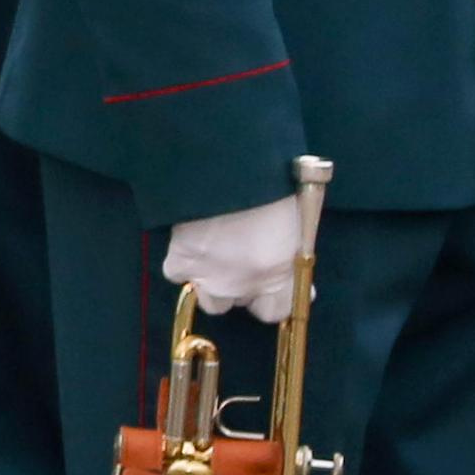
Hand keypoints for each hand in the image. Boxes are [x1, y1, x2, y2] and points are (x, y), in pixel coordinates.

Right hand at [165, 196, 300, 326]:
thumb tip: (288, 265)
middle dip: (241, 286)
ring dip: (212, 282)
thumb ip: (291, 251)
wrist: (228, 163)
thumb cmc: (273, 184)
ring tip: (216, 253)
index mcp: (277, 274)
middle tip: (241, 257)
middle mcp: (242, 284)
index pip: (276, 311)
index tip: (273, 281)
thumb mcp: (297, 221)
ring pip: (208, 299)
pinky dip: (182, 262)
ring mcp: (209, 277)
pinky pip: (177, 274)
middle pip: (238, 303)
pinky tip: (191, 242)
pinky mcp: (180, 261)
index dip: (273, 297)